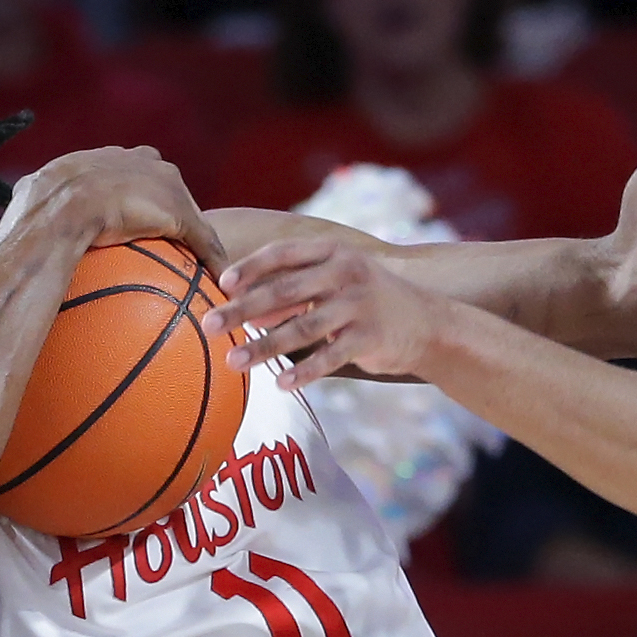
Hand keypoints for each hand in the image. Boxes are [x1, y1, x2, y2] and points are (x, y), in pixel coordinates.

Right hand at [18, 146, 228, 273]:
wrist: (58, 210)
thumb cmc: (36, 215)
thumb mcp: (30, 209)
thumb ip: (32, 217)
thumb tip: (1, 245)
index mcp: (105, 158)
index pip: (130, 166)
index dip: (135, 185)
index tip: (136, 205)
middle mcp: (140, 161)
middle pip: (166, 183)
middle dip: (171, 206)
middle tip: (173, 234)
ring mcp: (162, 185)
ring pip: (189, 212)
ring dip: (198, 236)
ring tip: (207, 259)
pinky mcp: (179, 211)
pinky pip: (202, 239)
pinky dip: (212, 259)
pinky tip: (218, 281)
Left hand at [205, 239, 453, 386]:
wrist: (428, 324)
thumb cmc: (367, 302)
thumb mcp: (334, 285)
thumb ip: (291, 292)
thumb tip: (242, 306)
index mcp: (333, 253)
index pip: (284, 253)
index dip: (251, 267)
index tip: (221, 283)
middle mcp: (346, 273)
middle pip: (285, 291)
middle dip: (242, 309)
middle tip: (208, 325)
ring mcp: (360, 305)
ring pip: (303, 327)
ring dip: (264, 346)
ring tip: (233, 362)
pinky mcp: (370, 337)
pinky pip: (330, 356)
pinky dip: (304, 371)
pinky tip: (280, 384)